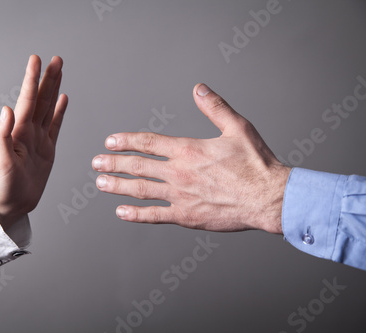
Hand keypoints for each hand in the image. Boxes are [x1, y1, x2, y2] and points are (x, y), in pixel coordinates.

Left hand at [0, 55, 67, 228]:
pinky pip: (55, 126)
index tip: (36, 60)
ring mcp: (38, 139)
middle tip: (55, 59)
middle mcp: (28, 132)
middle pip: (40, 99)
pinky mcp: (47, 150)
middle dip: (47, 79)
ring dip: (54, 90)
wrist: (11, 206)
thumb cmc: (3, 188)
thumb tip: (6, 109)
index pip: (26, 100)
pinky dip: (59, 112)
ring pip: (48, 108)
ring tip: (59, 71)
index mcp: (17, 132)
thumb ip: (1, 136)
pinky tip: (62, 99)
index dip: (31, 79)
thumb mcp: (0, 163)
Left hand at [92, 83, 289, 233]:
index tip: (110, 141)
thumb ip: (215, 107)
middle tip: (96, 162)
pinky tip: (121, 213)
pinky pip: (155, 215)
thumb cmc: (256, 164)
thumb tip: (199, 89)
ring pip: (141, 190)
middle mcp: (179, 172)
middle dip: (113, 163)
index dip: (126, 141)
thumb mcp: (238, 127)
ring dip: (117, 186)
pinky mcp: (187, 216)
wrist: (269, 197)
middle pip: (138, 166)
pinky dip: (136, 215)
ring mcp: (180, 196)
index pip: (148, 143)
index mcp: (188, 150)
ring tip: (100, 183)